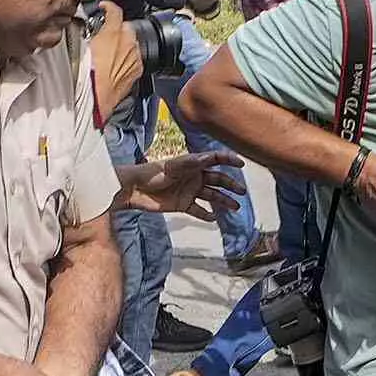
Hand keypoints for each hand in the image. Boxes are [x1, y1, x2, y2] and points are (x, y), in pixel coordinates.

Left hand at [116, 154, 246, 222]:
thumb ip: (191, 163)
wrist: (134, 190)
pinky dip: (206, 215)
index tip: (241, 164)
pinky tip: (214, 218)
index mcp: (193, 164)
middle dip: (231, 185)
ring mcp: (189, 191)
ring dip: (224, 201)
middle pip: (217, 180)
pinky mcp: (183, 205)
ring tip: (235, 207)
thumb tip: (209, 157)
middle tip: (242, 191)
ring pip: (212, 196)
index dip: (228, 160)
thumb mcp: (172, 166)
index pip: (214, 160)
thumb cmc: (150, 173)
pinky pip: (198, 211)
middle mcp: (194, 177)